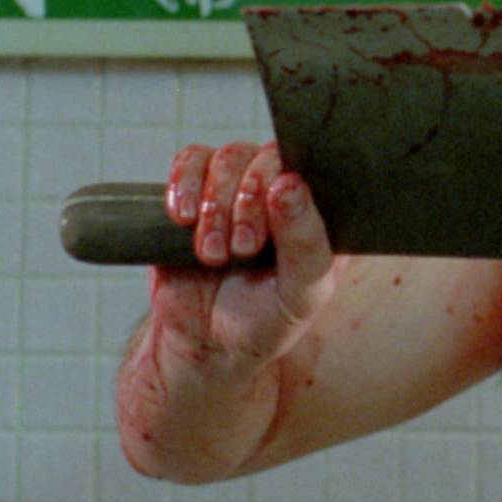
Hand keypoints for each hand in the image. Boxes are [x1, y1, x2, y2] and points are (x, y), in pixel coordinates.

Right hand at [146, 142, 340, 375]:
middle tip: (241, 249)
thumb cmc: (265, 321)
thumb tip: (290, 184)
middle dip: (246, 204)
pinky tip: (184, 219)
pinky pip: (189, 160)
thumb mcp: (300, 295)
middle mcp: (281, 191)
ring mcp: (237, 187)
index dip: (283, 187)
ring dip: (215, 205)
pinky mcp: (197, 191)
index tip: (265, 227)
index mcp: (317, 212)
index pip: (311, 168)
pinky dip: (184, 186)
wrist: (207, 344)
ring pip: (227, 157)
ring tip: (213, 253)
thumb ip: (306, 243)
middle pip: (264, 157)